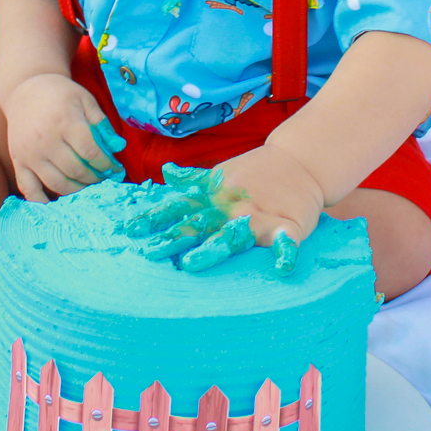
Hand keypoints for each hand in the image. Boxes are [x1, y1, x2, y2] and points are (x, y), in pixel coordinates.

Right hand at [0, 70, 126, 201]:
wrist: (24, 89)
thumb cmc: (60, 94)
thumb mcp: (85, 100)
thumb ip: (101, 123)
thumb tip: (118, 148)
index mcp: (64, 121)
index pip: (91, 152)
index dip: (106, 164)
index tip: (115, 169)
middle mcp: (45, 140)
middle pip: (76, 170)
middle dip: (94, 178)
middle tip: (102, 178)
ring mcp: (29, 154)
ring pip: (57, 184)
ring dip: (76, 190)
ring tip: (86, 184)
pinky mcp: (18, 162)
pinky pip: (29, 189)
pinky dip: (41, 202)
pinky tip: (55, 204)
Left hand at [117, 147, 324, 276]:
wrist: (300, 163)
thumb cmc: (255, 176)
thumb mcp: (221, 175)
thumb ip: (194, 180)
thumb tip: (168, 173)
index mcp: (213, 199)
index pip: (179, 208)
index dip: (155, 217)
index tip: (130, 228)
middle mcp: (229, 208)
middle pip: (198, 224)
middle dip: (174, 238)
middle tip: (151, 253)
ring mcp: (257, 216)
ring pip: (232, 235)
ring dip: (211, 248)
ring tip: (193, 262)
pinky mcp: (286, 226)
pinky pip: (286, 242)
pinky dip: (285, 253)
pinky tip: (281, 267)